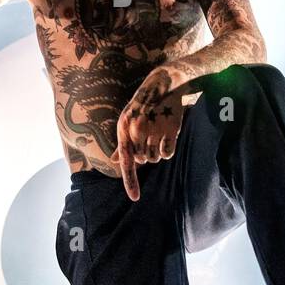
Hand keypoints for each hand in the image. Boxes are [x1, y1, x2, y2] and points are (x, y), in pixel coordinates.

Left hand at [113, 66, 184, 201]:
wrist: (161, 87)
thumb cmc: (141, 107)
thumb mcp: (127, 122)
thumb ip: (123, 144)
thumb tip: (115, 161)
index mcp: (124, 130)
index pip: (127, 161)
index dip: (130, 181)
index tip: (135, 198)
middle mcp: (137, 131)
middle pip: (143, 160)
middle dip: (146, 154)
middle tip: (149, 138)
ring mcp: (154, 130)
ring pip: (155, 158)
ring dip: (157, 152)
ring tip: (158, 134)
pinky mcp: (170, 129)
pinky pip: (167, 153)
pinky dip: (167, 150)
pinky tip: (167, 137)